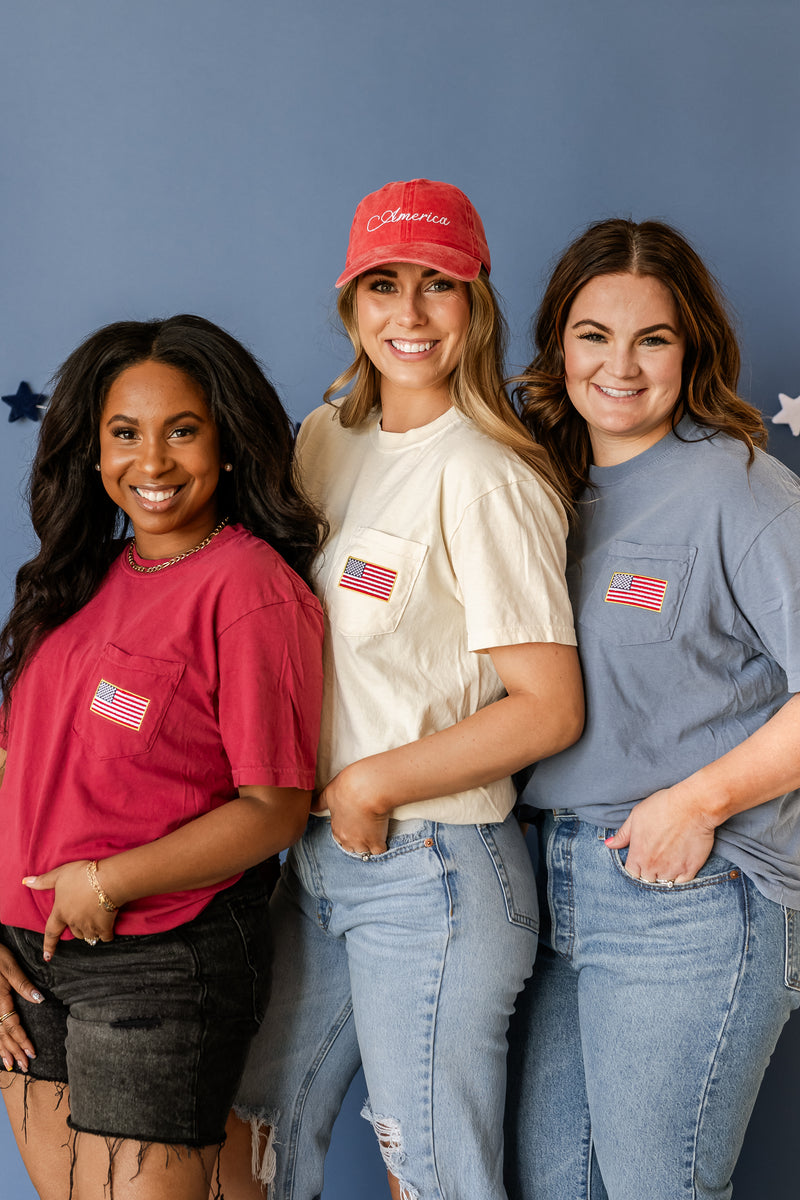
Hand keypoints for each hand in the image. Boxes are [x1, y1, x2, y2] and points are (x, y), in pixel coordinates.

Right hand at [0, 944, 42, 1072]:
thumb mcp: (9, 966)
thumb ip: (22, 984)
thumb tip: (38, 999)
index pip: (11, 1026)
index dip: (21, 1041)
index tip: (32, 1053)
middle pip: (2, 1035)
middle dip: (13, 1052)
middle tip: (25, 1067)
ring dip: (3, 1051)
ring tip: (11, 1066)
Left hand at [23, 860, 118, 958]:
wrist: (107, 879)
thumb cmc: (82, 875)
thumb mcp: (60, 874)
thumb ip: (43, 881)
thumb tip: (25, 882)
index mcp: (61, 912)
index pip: (51, 932)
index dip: (48, 945)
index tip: (47, 957)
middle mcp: (73, 922)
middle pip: (74, 932)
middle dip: (77, 928)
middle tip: (84, 917)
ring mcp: (89, 926)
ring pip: (88, 936)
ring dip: (90, 932)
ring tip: (95, 921)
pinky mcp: (105, 926)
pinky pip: (105, 936)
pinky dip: (106, 934)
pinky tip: (108, 926)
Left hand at [312, 761, 389, 856]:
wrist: (367, 788)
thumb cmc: (347, 787)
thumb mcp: (328, 793)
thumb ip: (319, 802)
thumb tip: (310, 806)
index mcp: (336, 828)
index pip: (340, 838)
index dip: (348, 831)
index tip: (355, 822)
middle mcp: (347, 839)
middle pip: (352, 847)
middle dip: (359, 840)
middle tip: (367, 826)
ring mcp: (362, 842)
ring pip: (366, 851)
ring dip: (370, 843)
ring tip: (376, 829)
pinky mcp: (377, 841)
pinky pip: (379, 850)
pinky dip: (382, 844)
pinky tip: (384, 834)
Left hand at [604, 784, 716, 884]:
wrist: (692, 806)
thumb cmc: (662, 806)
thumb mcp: (636, 816)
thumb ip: (623, 834)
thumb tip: (609, 844)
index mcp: (638, 854)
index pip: (631, 872)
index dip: (635, 866)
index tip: (640, 859)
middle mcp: (653, 866)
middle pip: (647, 879)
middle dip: (649, 871)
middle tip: (656, 859)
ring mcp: (672, 870)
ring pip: (664, 883)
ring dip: (664, 875)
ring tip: (669, 862)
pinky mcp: (690, 870)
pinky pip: (681, 884)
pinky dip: (680, 878)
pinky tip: (680, 867)